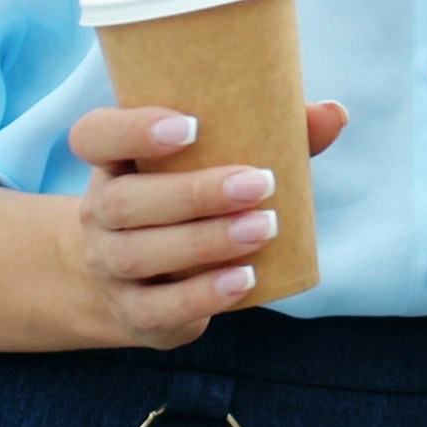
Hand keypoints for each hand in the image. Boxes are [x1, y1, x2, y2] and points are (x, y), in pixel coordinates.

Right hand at [54, 101, 347, 349]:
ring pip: (139, 254)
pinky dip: (203, 295)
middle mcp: (99, 212)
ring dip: (206, 241)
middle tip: (260, 183)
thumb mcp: (215, 162)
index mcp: (112, 161)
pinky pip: (158, 308)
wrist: (140, 277)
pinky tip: (244, 280)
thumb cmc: (191, 196)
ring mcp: (108, 265)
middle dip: (195, 193)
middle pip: (124, 201)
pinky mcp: (133, 312)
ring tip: (264, 228)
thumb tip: (333, 114)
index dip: (132, 129)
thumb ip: (273, 132)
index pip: (93, 135)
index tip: (190, 125)